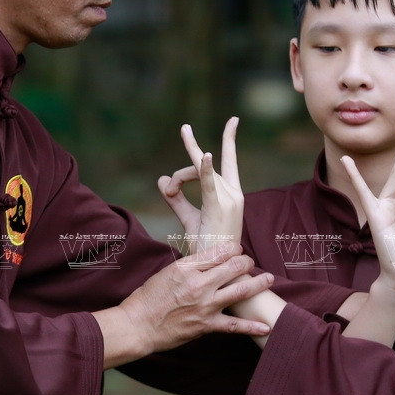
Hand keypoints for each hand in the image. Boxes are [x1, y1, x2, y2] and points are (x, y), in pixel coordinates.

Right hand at [96, 243, 273, 367]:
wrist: (138, 326)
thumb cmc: (148, 297)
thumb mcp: (167, 272)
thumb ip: (190, 266)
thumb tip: (209, 261)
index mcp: (186, 268)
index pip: (218, 252)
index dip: (232, 248)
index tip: (237, 248)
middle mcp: (198, 285)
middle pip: (232, 267)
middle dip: (245, 261)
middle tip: (249, 261)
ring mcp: (205, 306)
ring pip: (239, 291)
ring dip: (258, 283)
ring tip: (269, 278)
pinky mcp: (206, 325)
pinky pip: (234, 326)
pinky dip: (251, 326)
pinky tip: (266, 327)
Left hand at [158, 118, 243, 251]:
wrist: (222, 272)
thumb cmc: (208, 248)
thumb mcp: (189, 218)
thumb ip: (175, 198)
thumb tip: (161, 179)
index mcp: (231, 193)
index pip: (229, 160)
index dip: (229, 140)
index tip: (230, 122)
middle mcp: (233, 192)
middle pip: (202, 164)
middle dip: (192, 145)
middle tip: (184, 126)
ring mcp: (229, 197)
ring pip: (195, 172)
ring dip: (177, 180)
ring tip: (169, 191)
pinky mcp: (220, 205)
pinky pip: (208, 182)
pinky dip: (204, 168)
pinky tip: (202, 155)